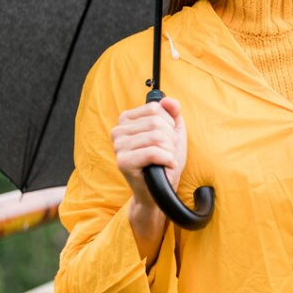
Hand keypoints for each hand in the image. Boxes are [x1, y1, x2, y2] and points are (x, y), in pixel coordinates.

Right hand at [111, 97, 186, 260]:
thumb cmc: (164, 161)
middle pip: (157, 122)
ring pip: (156, 136)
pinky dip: (166, 159)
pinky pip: (152, 152)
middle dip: (170, 139)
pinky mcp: (123, 162)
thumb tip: (169, 101)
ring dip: (169, 150)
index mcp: (127, 120)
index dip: (169, 124)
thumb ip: (173, 113)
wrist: (159, 191)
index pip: (156, 108)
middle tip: (166, 153)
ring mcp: (118, 146)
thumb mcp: (173, 133)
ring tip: (165, 160)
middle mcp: (118, 131)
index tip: (167, 139)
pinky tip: (166, 166)